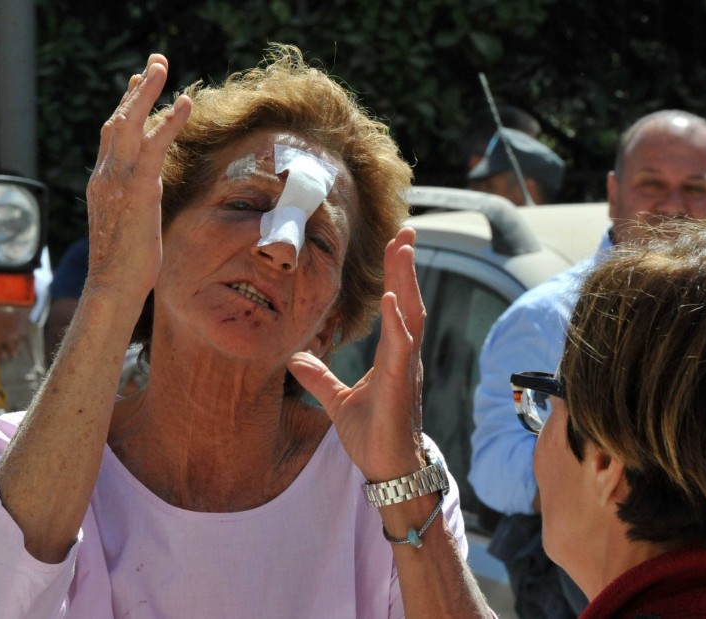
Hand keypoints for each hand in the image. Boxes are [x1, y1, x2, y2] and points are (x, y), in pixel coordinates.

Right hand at [84, 54, 192, 299]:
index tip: (136, 85)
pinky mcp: (138, 188)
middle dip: (136, 90)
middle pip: (118, 120)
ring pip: (130, 123)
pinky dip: (170, 121)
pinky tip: (186, 102)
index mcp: (102, 183)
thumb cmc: (123, 267)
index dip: (125, 108)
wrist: (112, 285)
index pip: (111, 137)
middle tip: (154, 63)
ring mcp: (118, 179)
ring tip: (162, 66)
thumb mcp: (127, 226)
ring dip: (148, 92)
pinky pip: (155, 145)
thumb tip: (146, 197)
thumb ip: (133, 204)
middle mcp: (105, 175)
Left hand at [288, 227, 425, 480]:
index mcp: (393, 356)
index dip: (396, 276)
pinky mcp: (401, 386)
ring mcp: (406, 369)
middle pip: (408, 301)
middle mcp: (404, 356)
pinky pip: (402, 348)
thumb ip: (319, 377)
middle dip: (405, 266)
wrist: (389, 471)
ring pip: (410, 316)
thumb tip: (296, 357)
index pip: (397, 306)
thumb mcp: (337, 401)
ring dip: (405, 282)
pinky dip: (397, 322)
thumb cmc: (373, 436)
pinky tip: (392, 300)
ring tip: (401, 250)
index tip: (395, 244)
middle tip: (406, 230)